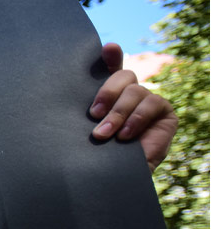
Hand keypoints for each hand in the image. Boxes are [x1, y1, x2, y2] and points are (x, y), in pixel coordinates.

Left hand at [90, 42, 177, 170]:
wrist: (115, 180)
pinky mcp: (165, 114)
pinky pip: (152, 104)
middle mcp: (130, 94)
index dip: (111, 56)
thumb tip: (63, 91)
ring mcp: (149, 102)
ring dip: (118, 113)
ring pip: (136, 91)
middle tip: (93, 115)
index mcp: (109, 95)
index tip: (107, 49)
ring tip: (104, 134)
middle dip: (107, 93)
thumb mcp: (84, 132)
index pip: (112, 68)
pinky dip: (136, 118)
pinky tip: (125, 136)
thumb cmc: (95, 156)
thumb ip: (84, 113)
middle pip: (123, 76)